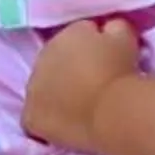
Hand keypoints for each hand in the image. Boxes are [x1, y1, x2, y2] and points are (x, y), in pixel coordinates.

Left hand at [21, 17, 140, 152]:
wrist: (112, 108)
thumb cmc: (121, 71)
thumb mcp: (124, 35)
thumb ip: (111, 28)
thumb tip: (107, 30)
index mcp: (65, 34)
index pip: (76, 37)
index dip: (93, 50)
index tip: (106, 62)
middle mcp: (42, 56)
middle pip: (56, 62)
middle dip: (71, 70)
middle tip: (93, 86)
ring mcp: (33, 87)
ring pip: (42, 89)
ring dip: (57, 94)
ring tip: (81, 108)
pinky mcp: (31, 116)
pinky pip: (34, 117)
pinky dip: (47, 120)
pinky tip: (64, 126)